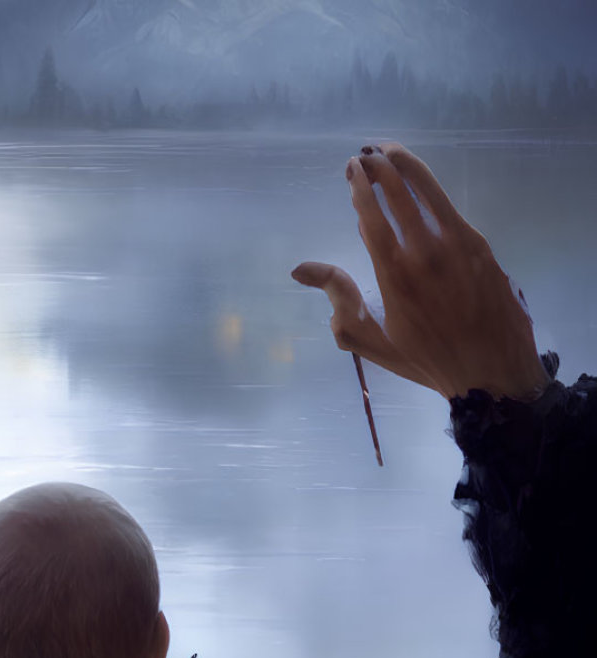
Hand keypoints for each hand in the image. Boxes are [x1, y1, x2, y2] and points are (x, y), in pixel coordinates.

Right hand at [292, 143, 551, 400]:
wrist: (492, 372)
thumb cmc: (425, 359)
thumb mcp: (371, 340)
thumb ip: (338, 300)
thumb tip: (301, 270)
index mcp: (394, 275)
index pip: (372, 215)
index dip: (359, 186)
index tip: (350, 168)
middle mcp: (425, 252)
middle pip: (399, 193)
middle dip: (378, 166)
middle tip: (364, 153)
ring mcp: (458, 245)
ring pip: (429, 190)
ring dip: (406, 165)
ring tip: (389, 149)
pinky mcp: (481, 246)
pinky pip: (450, 208)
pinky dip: (430, 189)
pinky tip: (420, 184)